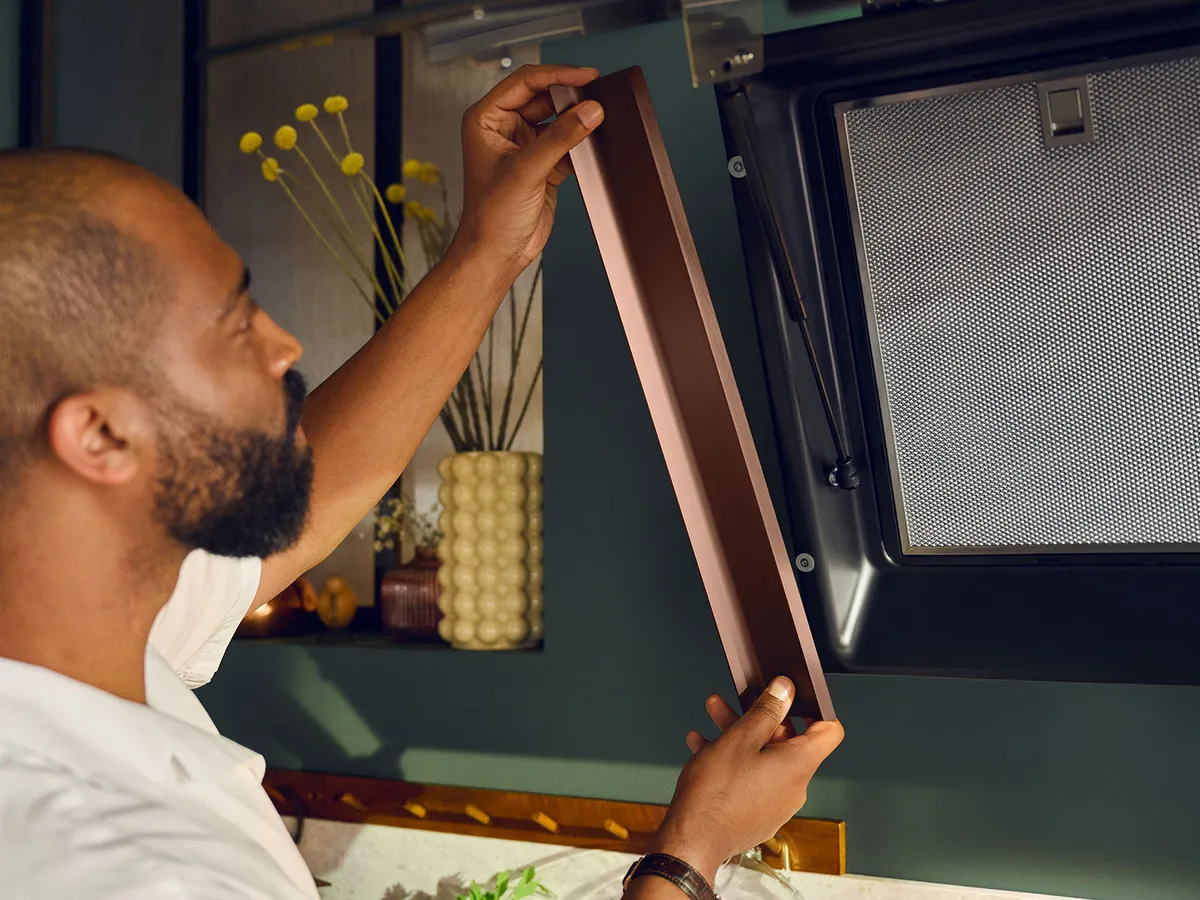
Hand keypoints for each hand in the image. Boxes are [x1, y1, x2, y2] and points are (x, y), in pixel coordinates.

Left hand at [454, 64, 604, 279]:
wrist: (497, 254)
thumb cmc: (490, 217)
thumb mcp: (526, 171)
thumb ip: (560, 138)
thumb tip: (588, 112)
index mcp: (487, 119)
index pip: (525, 82)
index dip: (557, 75)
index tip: (585, 75)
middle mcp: (504, 129)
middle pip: (544, 98)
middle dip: (570, 98)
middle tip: (597, 97)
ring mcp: (525, 147)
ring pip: (558, 121)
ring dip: (576, 122)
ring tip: (597, 120)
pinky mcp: (542, 166)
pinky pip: (567, 145)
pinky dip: (580, 145)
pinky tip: (592, 146)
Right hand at [650, 678, 843, 885]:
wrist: (692, 841)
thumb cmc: (714, 794)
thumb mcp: (739, 738)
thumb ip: (766, 711)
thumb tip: (785, 690)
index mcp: (798, 766)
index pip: (829, 731)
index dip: (814, 709)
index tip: (794, 696)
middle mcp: (794, 787)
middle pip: (789, 741)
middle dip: (761, 716)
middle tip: (740, 701)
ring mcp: (775, 803)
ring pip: (765, 757)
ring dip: (741, 734)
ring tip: (715, 716)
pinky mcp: (757, 813)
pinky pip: (753, 778)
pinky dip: (735, 759)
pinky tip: (706, 746)